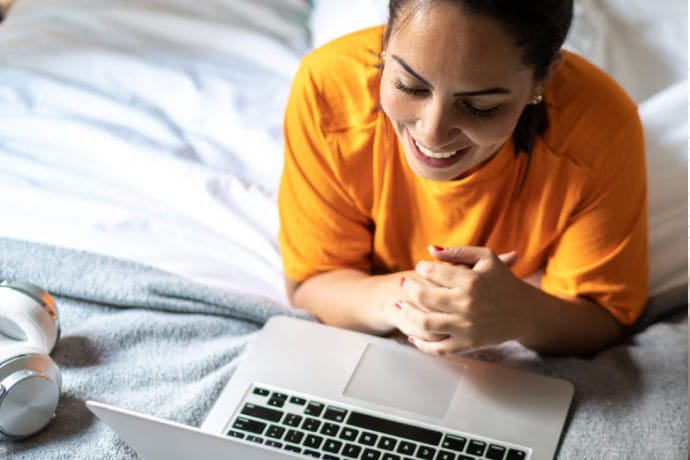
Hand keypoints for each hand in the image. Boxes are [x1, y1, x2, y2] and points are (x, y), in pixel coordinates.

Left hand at [393, 245, 525, 354]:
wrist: (526, 312)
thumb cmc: (503, 281)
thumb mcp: (486, 258)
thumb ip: (458, 251)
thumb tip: (430, 250)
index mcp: (470, 280)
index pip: (433, 272)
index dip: (422, 268)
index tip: (420, 267)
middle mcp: (466, 304)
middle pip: (424, 295)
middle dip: (409, 287)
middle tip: (405, 284)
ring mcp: (466, 326)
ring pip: (425, 322)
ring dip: (408, 314)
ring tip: (400, 305)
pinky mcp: (468, 344)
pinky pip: (438, 348)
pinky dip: (422, 344)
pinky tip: (413, 336)